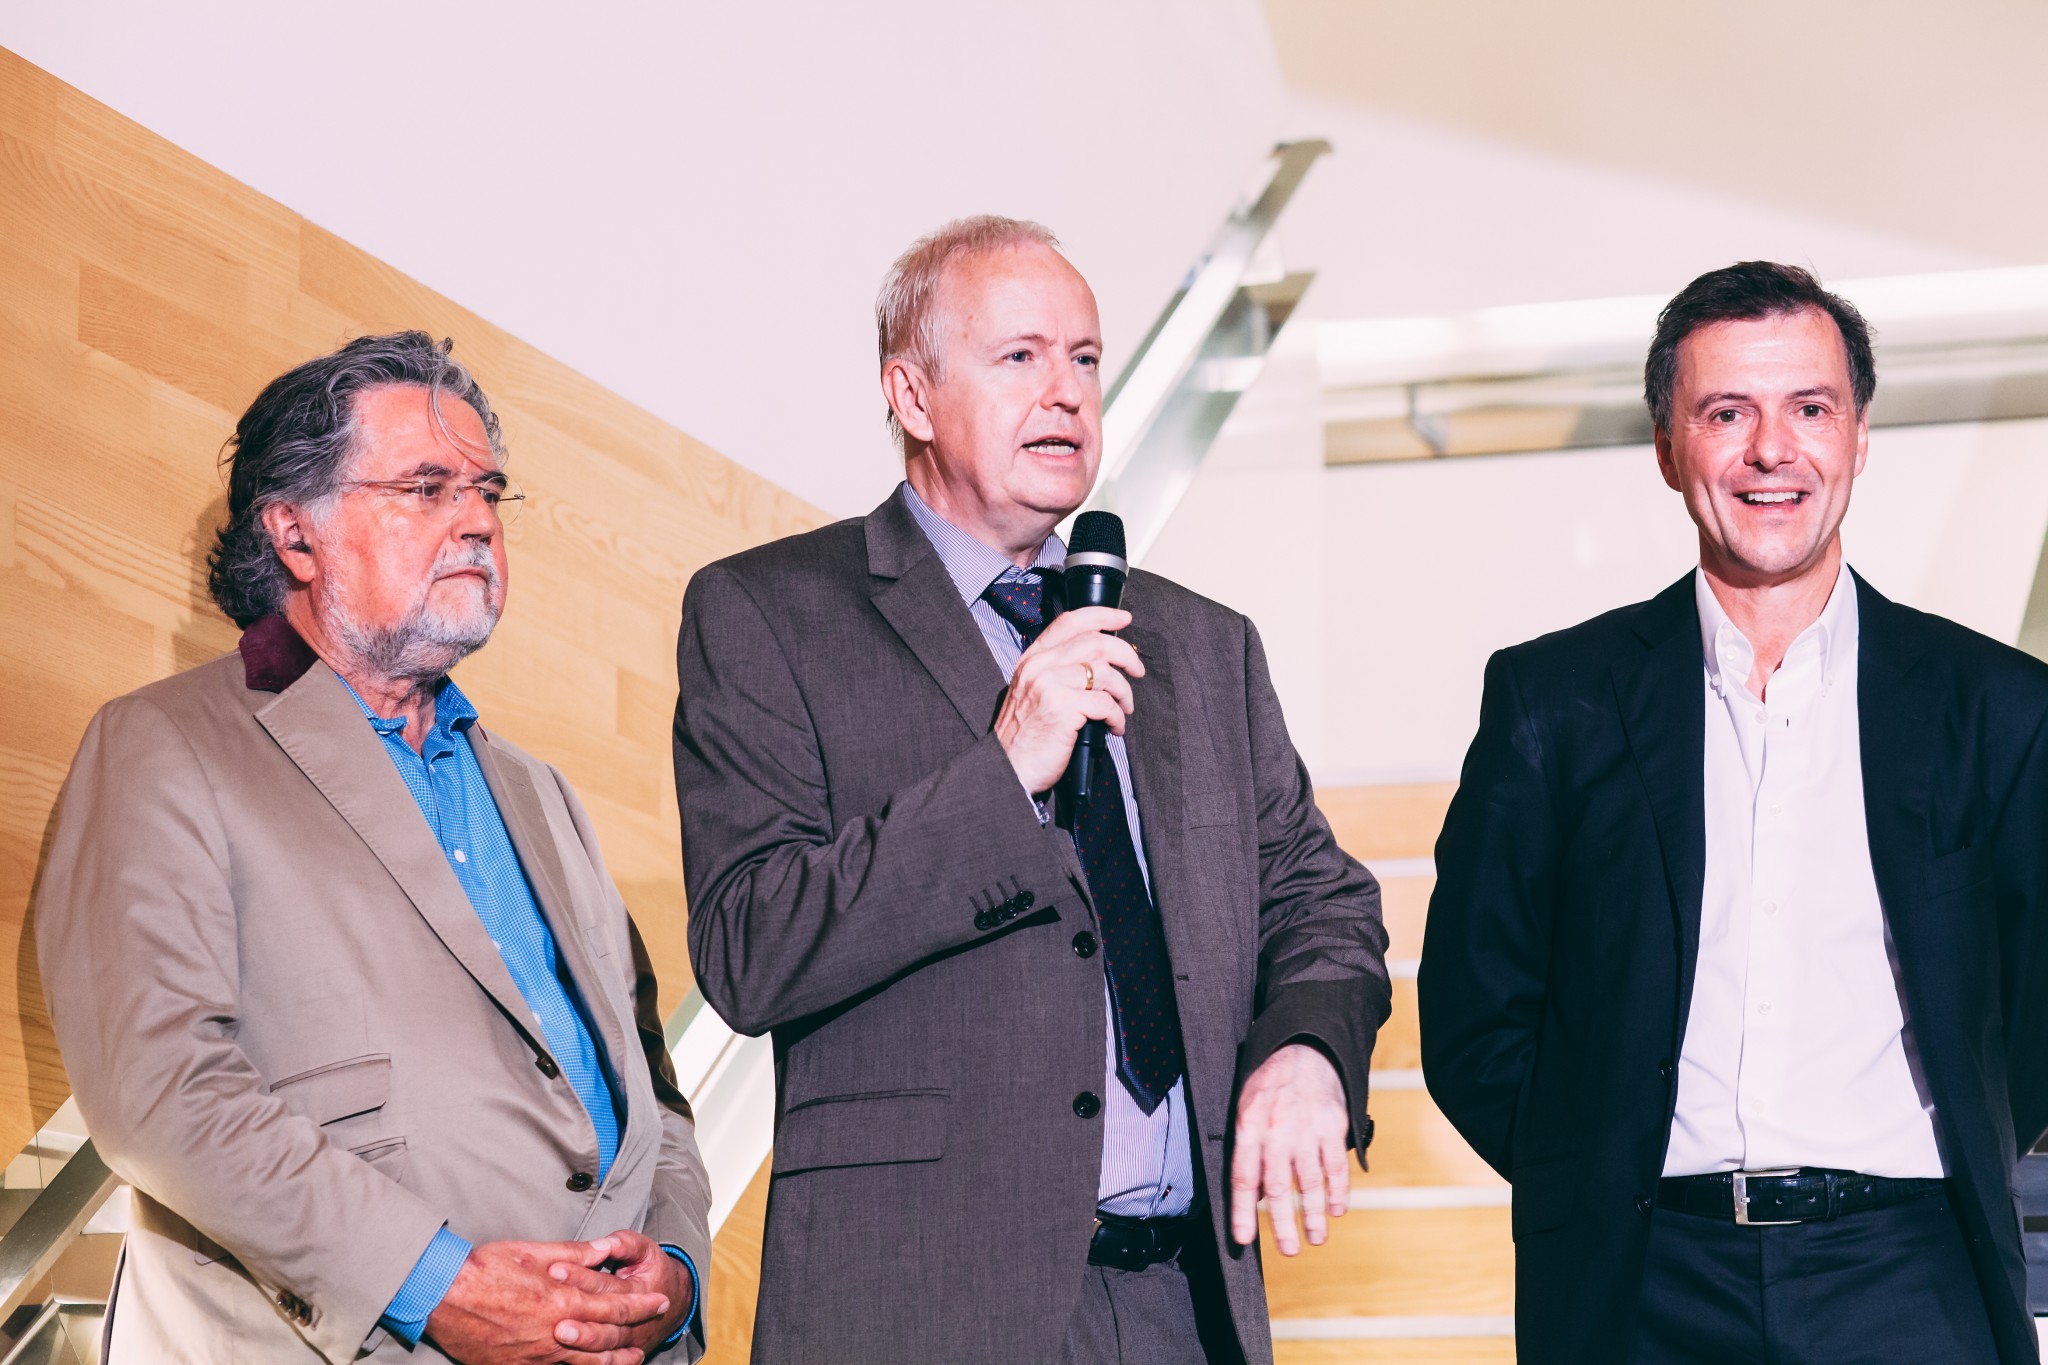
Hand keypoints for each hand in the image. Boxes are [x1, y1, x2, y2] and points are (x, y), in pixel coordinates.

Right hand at [425, 1239, 669, 1363]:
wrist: (443, 1298)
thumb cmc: (485, 1268)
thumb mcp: (533, 1252)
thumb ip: (574, 1253)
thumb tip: (606, 1249)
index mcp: (563, 1299)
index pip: (615, 1304)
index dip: (642, 1303)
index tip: (661, 1299)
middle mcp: (556, 1332)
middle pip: (607, 1336)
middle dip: (635, 1330)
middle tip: (655, 1325)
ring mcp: (537, 1355)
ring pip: (587, 1363)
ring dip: (614, 1360)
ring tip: (633, 1357)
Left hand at [550, 1230, 694, 1355]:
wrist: (674, 1302)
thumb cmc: (654, 1272)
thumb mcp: (646, 1250)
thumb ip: (627, 1244)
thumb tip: (607, 1242)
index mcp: (640, 1290)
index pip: (606, 1284)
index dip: (580, 1275)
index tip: (555, 1268)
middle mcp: (636, 1319)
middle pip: (604, 1316)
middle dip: (576, 1310)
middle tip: (550, 1301)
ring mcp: (629, 1341)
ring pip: (605, 1344)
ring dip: (582, 1338)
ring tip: (558, 1331)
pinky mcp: (620, 1355)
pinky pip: (603, 1362)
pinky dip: (586, 1359)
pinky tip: (564, 1356)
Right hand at [994, 606, 1143, 793]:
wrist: (1007, 768)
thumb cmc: (1025, 736)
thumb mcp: (1031, 692)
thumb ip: (1056, 671)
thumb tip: (1098, 662)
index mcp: (1032, 659)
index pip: (1069, 622)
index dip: (1102, 615)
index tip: (1124, 619)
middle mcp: (1039, 667)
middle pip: (1095, 642)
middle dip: (1126, 654)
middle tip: (1137, 670)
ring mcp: (1050, 686)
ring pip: (1105, 673)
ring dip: (1125, 692)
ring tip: (1125, 708)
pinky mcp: (1062, 709)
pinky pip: (1105, 703)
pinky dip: (1118, 716)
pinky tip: (1115, 727)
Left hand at [1229, 1043, 1351, 1254]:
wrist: (1305, 1049)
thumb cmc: (1269, 1085)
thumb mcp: (1246, 1108)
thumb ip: (1247, 1149)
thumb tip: (1256, 1194)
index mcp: (1249, 1126)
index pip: (1243, 1177)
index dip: (1243, 1211)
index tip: (1243, 1239)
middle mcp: (1278, 1131)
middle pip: (1280, 1187)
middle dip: (1283, 1224)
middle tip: (1288, 1250)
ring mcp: (1307, 1129)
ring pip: (1312, 1183)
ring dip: (1315, 1215)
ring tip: (1315, 1239)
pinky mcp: (1333, 1127)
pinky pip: (1337, 1167)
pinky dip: (1339, 1192)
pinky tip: (1337, 1210)